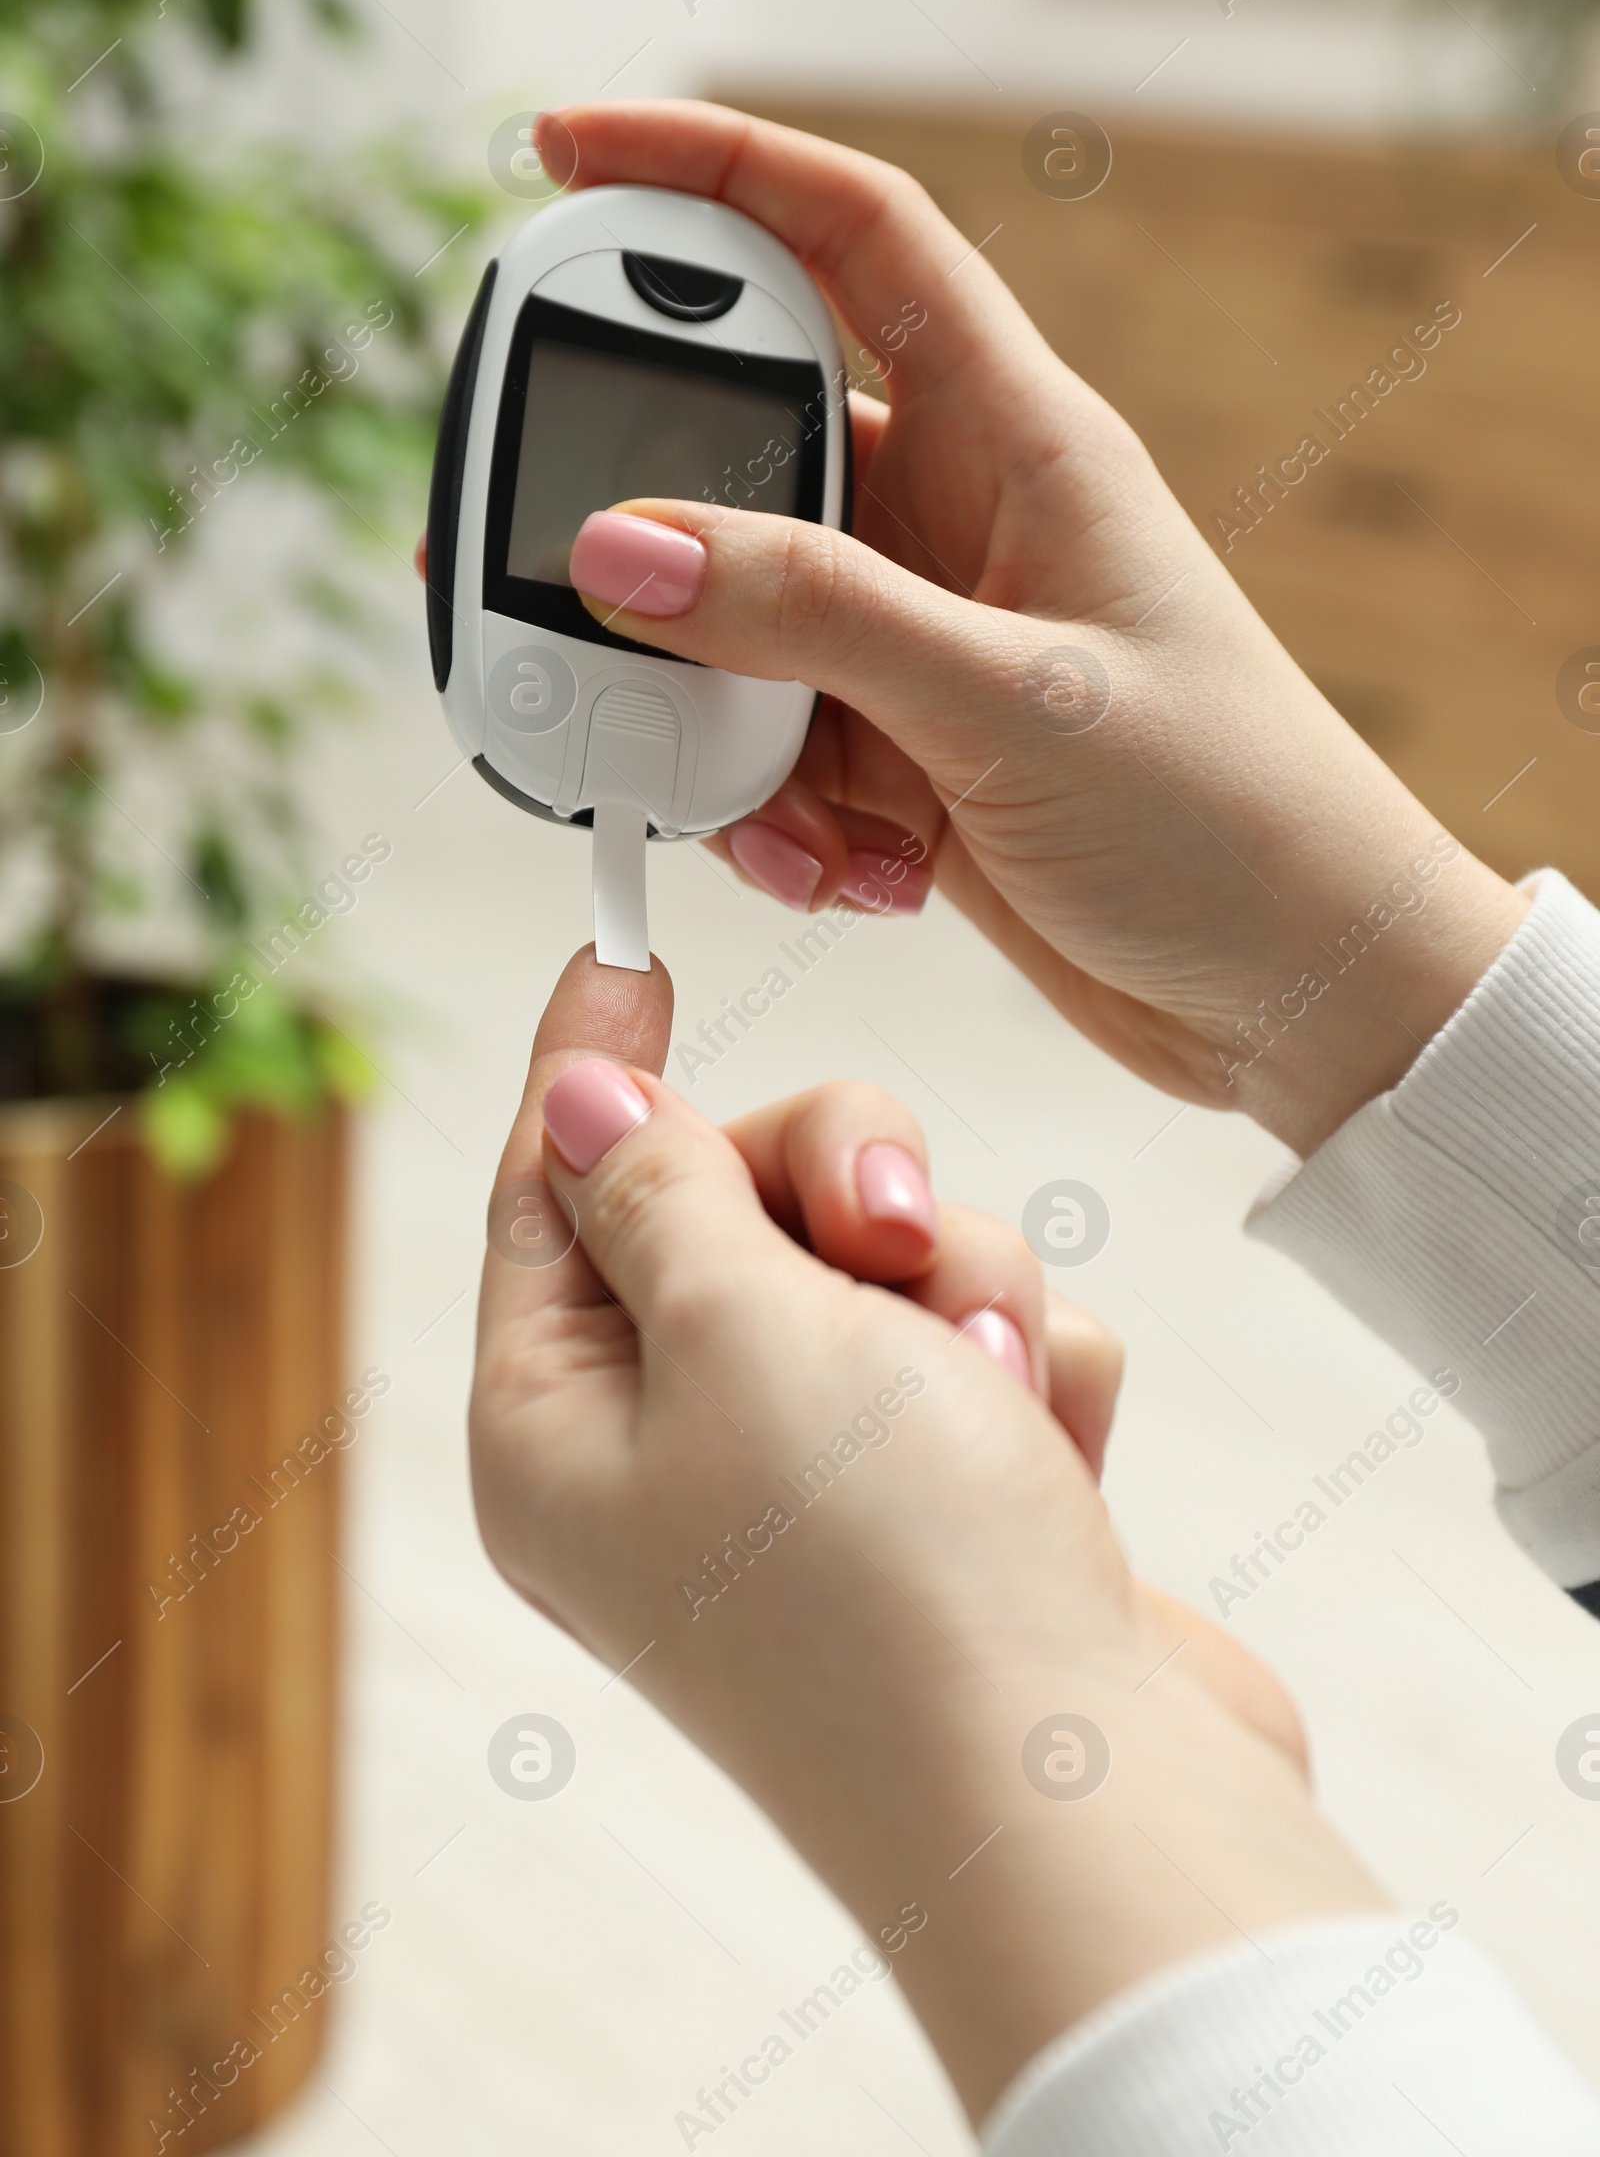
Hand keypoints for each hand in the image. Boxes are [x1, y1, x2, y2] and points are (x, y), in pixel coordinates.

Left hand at [471, 948, 1380, 2123]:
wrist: (1093, 1802)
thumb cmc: (887, 1575)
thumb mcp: (739, 1333)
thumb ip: (663, 1190)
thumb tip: (576, 1098)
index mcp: (557, 1428)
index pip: (548, 1192)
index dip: (589, 1061)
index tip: (622, 945)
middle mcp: (674, 1457)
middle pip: (735, 1202)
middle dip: (841, 1185)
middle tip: (897, 1224)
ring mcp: (820, 1486)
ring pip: (884, 1259)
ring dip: (959, 1288)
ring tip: (998, 1393)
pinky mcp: (952, 1501)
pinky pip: (985, 1346)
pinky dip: (1031, 1375)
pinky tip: (1052, 1456)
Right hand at [540, 100, 1527, 1156]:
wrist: (1304, 993)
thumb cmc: (1231, 819)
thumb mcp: (1018, 703)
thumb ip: (814, 617)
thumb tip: (619, 548)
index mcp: (1021, 440)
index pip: (855, 238)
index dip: (716, 167)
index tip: (568, 150)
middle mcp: (963, 522)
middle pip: (750, 446)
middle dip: (643, 511)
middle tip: (535, 556)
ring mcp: (927, 642)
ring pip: (737, 624)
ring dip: (710, 719)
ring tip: (770, 809)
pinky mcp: (909, 756)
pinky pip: (771, 747)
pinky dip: (770, 815)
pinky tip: (843, 871)